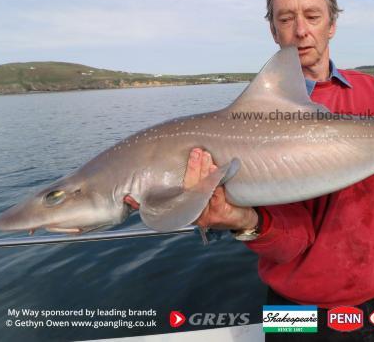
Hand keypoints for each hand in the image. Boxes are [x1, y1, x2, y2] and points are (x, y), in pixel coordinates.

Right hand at [123, 148, 257, 230]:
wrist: (244, 221)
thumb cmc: (221, 205)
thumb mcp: (205, 198)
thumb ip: (193, 185)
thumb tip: (179, 169)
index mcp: (184, 210)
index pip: (163, 204)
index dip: (145, 202)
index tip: (130, 197)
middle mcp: (193, 214)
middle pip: (187, 189)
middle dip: (191, 169)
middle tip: (195, 151)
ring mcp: (206, 215)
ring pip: (201, 190)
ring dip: (202, 171)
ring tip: (205, 155)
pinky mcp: (220, 214)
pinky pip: (216, 195)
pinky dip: (216, 180)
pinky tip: (216, 169)